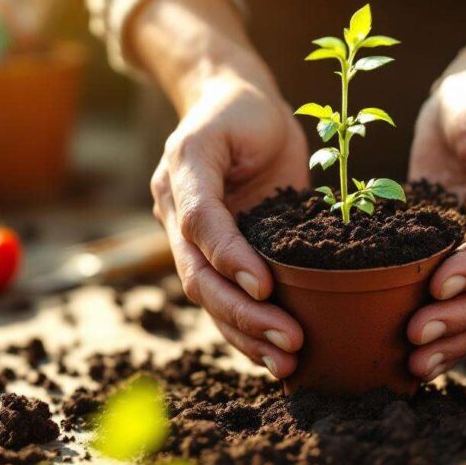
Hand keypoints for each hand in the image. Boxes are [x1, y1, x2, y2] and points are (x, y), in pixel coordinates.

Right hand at [150, 70, 308, 377]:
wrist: (226, 102)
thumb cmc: (246, 111)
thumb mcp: (255, 118)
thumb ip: (257, 167)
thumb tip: (274, 240)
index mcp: (182, 173)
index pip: (200, 225)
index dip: (230, 258)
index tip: (265, 288)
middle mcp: (175, 213)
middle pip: (200, 277)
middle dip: (243, 315)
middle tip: (289, 341)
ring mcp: (188, 238)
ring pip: (209, 298)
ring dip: (245, 334)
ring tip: (285, 362)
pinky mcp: (212, 253)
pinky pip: (224, 297)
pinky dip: (246, 329)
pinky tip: (274, 355)